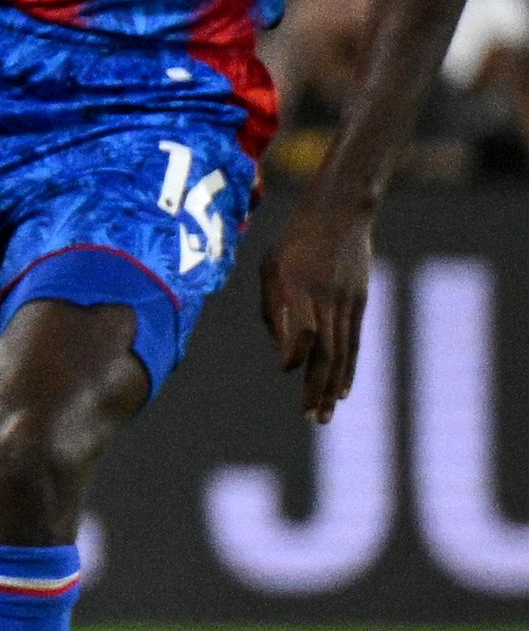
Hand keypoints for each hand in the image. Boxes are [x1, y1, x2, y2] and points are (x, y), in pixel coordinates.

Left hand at [263, 195, 375, 419]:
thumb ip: (272, 309)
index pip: (304, 329)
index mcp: (301, 289)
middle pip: (326, 351)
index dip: (297, 352)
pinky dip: (348, 368)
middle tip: (311, 418)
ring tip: (325, 413)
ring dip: (333, 386)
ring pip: (342, 353)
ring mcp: (349, 304)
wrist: (342, 213)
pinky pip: (354, 343)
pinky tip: (343, 390)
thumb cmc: (296, 241)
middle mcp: (328, 301)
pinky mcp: (360, 305)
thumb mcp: (271, 267)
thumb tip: (281, 355)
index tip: (288, 371)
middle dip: (317, 387)